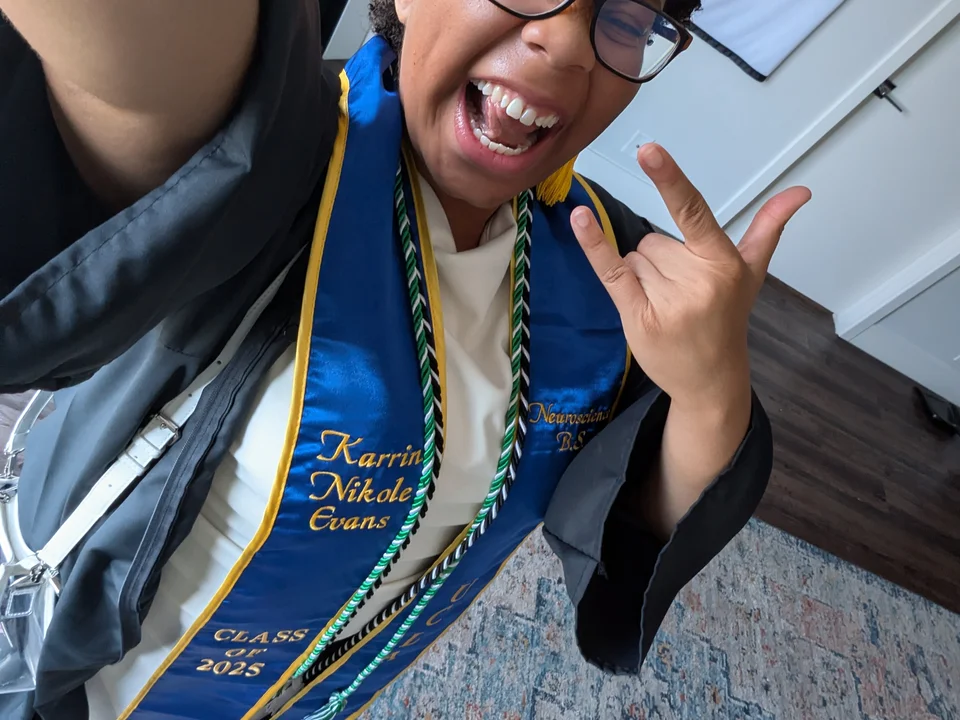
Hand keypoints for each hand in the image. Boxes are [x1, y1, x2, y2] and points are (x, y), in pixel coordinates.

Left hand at [571, 143, 810, 410]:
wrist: (710, 379)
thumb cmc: (727, 319)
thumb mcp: (752, 273)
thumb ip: (768, 228)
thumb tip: (802, 191)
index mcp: (723, 262)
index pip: (692, 212)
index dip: (670, 179)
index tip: (649, 150)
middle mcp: (696, 280)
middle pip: (652, 241)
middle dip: (660, 263)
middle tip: (682, 294)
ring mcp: (666, 301)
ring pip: (633, 258)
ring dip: (642, 277)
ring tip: (667, 305)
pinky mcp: (637, 316)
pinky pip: (610, 270)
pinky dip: (594, 244)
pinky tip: (580, 219)